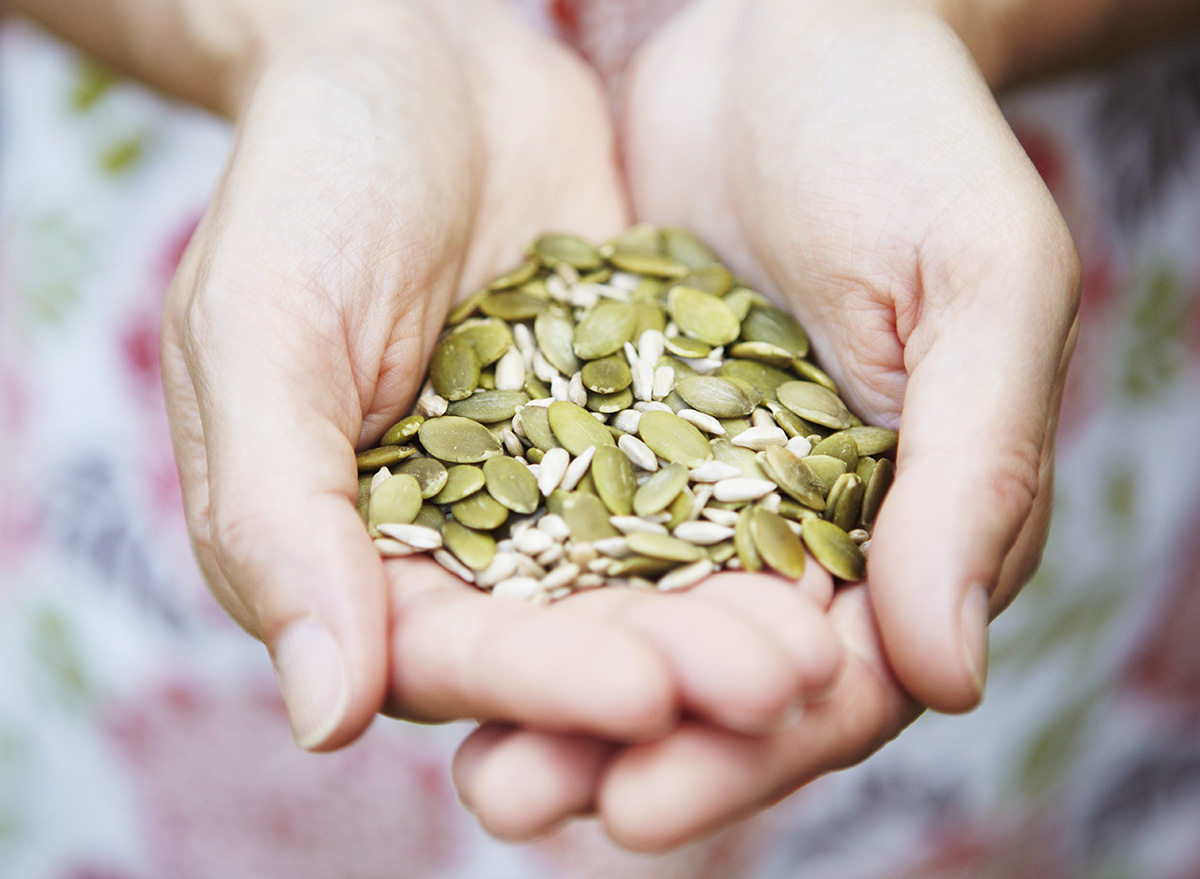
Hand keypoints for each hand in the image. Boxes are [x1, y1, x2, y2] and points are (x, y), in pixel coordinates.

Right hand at [160, 0, 843, 752]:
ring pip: (653, 578)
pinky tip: (840, 548)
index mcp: (355, 550)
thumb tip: (324, 722)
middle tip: (780, 684)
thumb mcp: (259, 331)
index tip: (643, 695)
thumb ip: (275, 517)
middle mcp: (468, 542)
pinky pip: (710, 481)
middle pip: (570, 637)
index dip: (542, 684)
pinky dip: (767, 518)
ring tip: (825, 644)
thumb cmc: (309, 182)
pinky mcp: (644, 422)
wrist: (422, 66)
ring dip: (735, 618)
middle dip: (673, 668)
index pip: (445, 653)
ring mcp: (565, 483)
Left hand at [453, 0, 1078, 848]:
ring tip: (468, 761)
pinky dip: (503, 579)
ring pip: (619, 616)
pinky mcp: (603, 421)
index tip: (643, 799)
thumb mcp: (980, 288)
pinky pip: (550, 520)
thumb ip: (973, 474)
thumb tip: (943, 676)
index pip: (833, 677)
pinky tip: (432, 626)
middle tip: (517, 804)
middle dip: (616, 744)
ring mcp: (688, 477)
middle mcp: (789, 523)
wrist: (785, 30)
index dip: (744, 748)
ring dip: (544, 692)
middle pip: (704, 671)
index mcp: (902, 520)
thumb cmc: (910, 142)